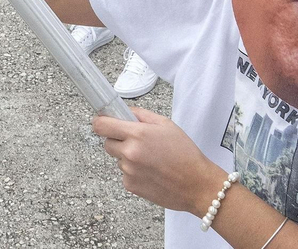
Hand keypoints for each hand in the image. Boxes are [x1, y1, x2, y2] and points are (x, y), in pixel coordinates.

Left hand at [92, 108, 229, 214]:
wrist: (197, 185)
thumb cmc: (185, 154)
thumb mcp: (166, 125)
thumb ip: (141, 115)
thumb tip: (124, 112)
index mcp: (136, 134)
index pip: (101, 125)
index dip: (100, 122)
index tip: (103, 122)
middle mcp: (129, 153)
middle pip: (107, 143)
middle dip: (118, 141)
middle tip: (137, 143)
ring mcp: (128, 171)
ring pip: (118, 159)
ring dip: (128, 158)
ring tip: (151, 160)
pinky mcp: (131, 186)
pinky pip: (125, 174)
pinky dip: (134, 172)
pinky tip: (151, 172)